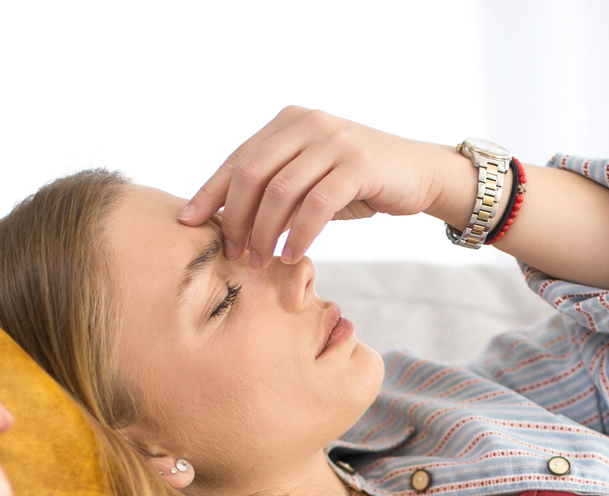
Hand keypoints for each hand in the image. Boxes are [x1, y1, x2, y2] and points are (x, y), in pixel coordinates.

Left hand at [181, 107, 467, 266]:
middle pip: (253, 173)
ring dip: (265, 232)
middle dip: (237, 218)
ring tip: (260, 261)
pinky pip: (316, 204)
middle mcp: (307, 124)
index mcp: (288, 122)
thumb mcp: (312, 177)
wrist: (421, 174)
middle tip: (234, 253)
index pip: (238, 158)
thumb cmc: (360, 182)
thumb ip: (277, 185)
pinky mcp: (358, 164)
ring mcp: (333, 141)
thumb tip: (227, 217)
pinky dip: (299, 234)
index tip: (188, 222)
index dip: (210, 192)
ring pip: (281, 190)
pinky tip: (293, 255)